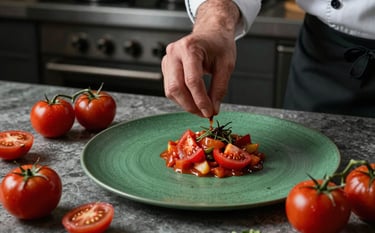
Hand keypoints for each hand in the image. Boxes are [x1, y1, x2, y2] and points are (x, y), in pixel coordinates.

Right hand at [161, 0, 239, 117]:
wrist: (211, 33)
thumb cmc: (219, 44)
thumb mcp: (226, 65)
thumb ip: (219, 88)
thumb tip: (213, 109)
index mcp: (190, 48)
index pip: (192, 80)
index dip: (200, 100)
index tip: (210, 112)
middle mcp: (174, 53)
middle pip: (176, 87)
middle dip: (191, 105)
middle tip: (205, 114)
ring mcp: (167, 60)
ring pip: (170, 91)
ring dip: (186, 104)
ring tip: (201, 108)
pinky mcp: (166, 67)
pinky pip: (170, 89)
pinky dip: (182, 98)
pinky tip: (194, 100)